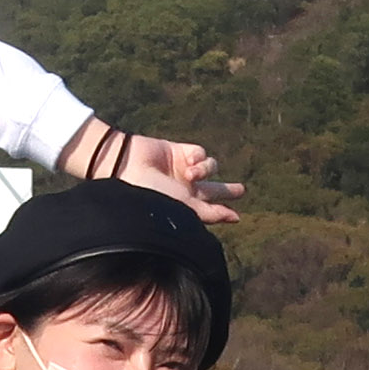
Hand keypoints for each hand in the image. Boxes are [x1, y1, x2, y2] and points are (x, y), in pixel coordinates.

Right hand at [68, 121, 239, 223]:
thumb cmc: (152, 196)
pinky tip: (189, 163)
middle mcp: (184, 189)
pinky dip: (199, 158)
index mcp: (184, 207)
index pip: (209, 210)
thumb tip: (237, 218)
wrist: (128, 168)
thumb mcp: (184, 208)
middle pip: (214, 189)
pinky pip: (201, 153)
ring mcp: (182, 169)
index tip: (237, 217)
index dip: (223, 212)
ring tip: (192, 175)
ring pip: (211, 167)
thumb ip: (211, 213)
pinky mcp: (179, 151)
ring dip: (206, 170)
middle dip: (227, 190)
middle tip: (240, 190)